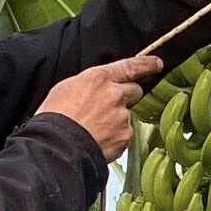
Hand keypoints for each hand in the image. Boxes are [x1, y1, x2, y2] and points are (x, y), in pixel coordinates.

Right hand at [39, 55, 161, 162]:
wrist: (56, 146)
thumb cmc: (54, 118)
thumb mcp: (66, 89)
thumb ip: (90, 85)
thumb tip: (99, 88)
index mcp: (98, 79)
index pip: (129, 66)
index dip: (146, 64)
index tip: (156, 63)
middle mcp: (115, 94)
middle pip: (134, 91)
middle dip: (126, 97)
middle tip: (106, 108)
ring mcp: (122, 116)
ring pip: (127, 115)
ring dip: (116, 121)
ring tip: (93, 129)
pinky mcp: (125, 135)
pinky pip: (124, 134)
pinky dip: (114, 138)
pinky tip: (98, 140)